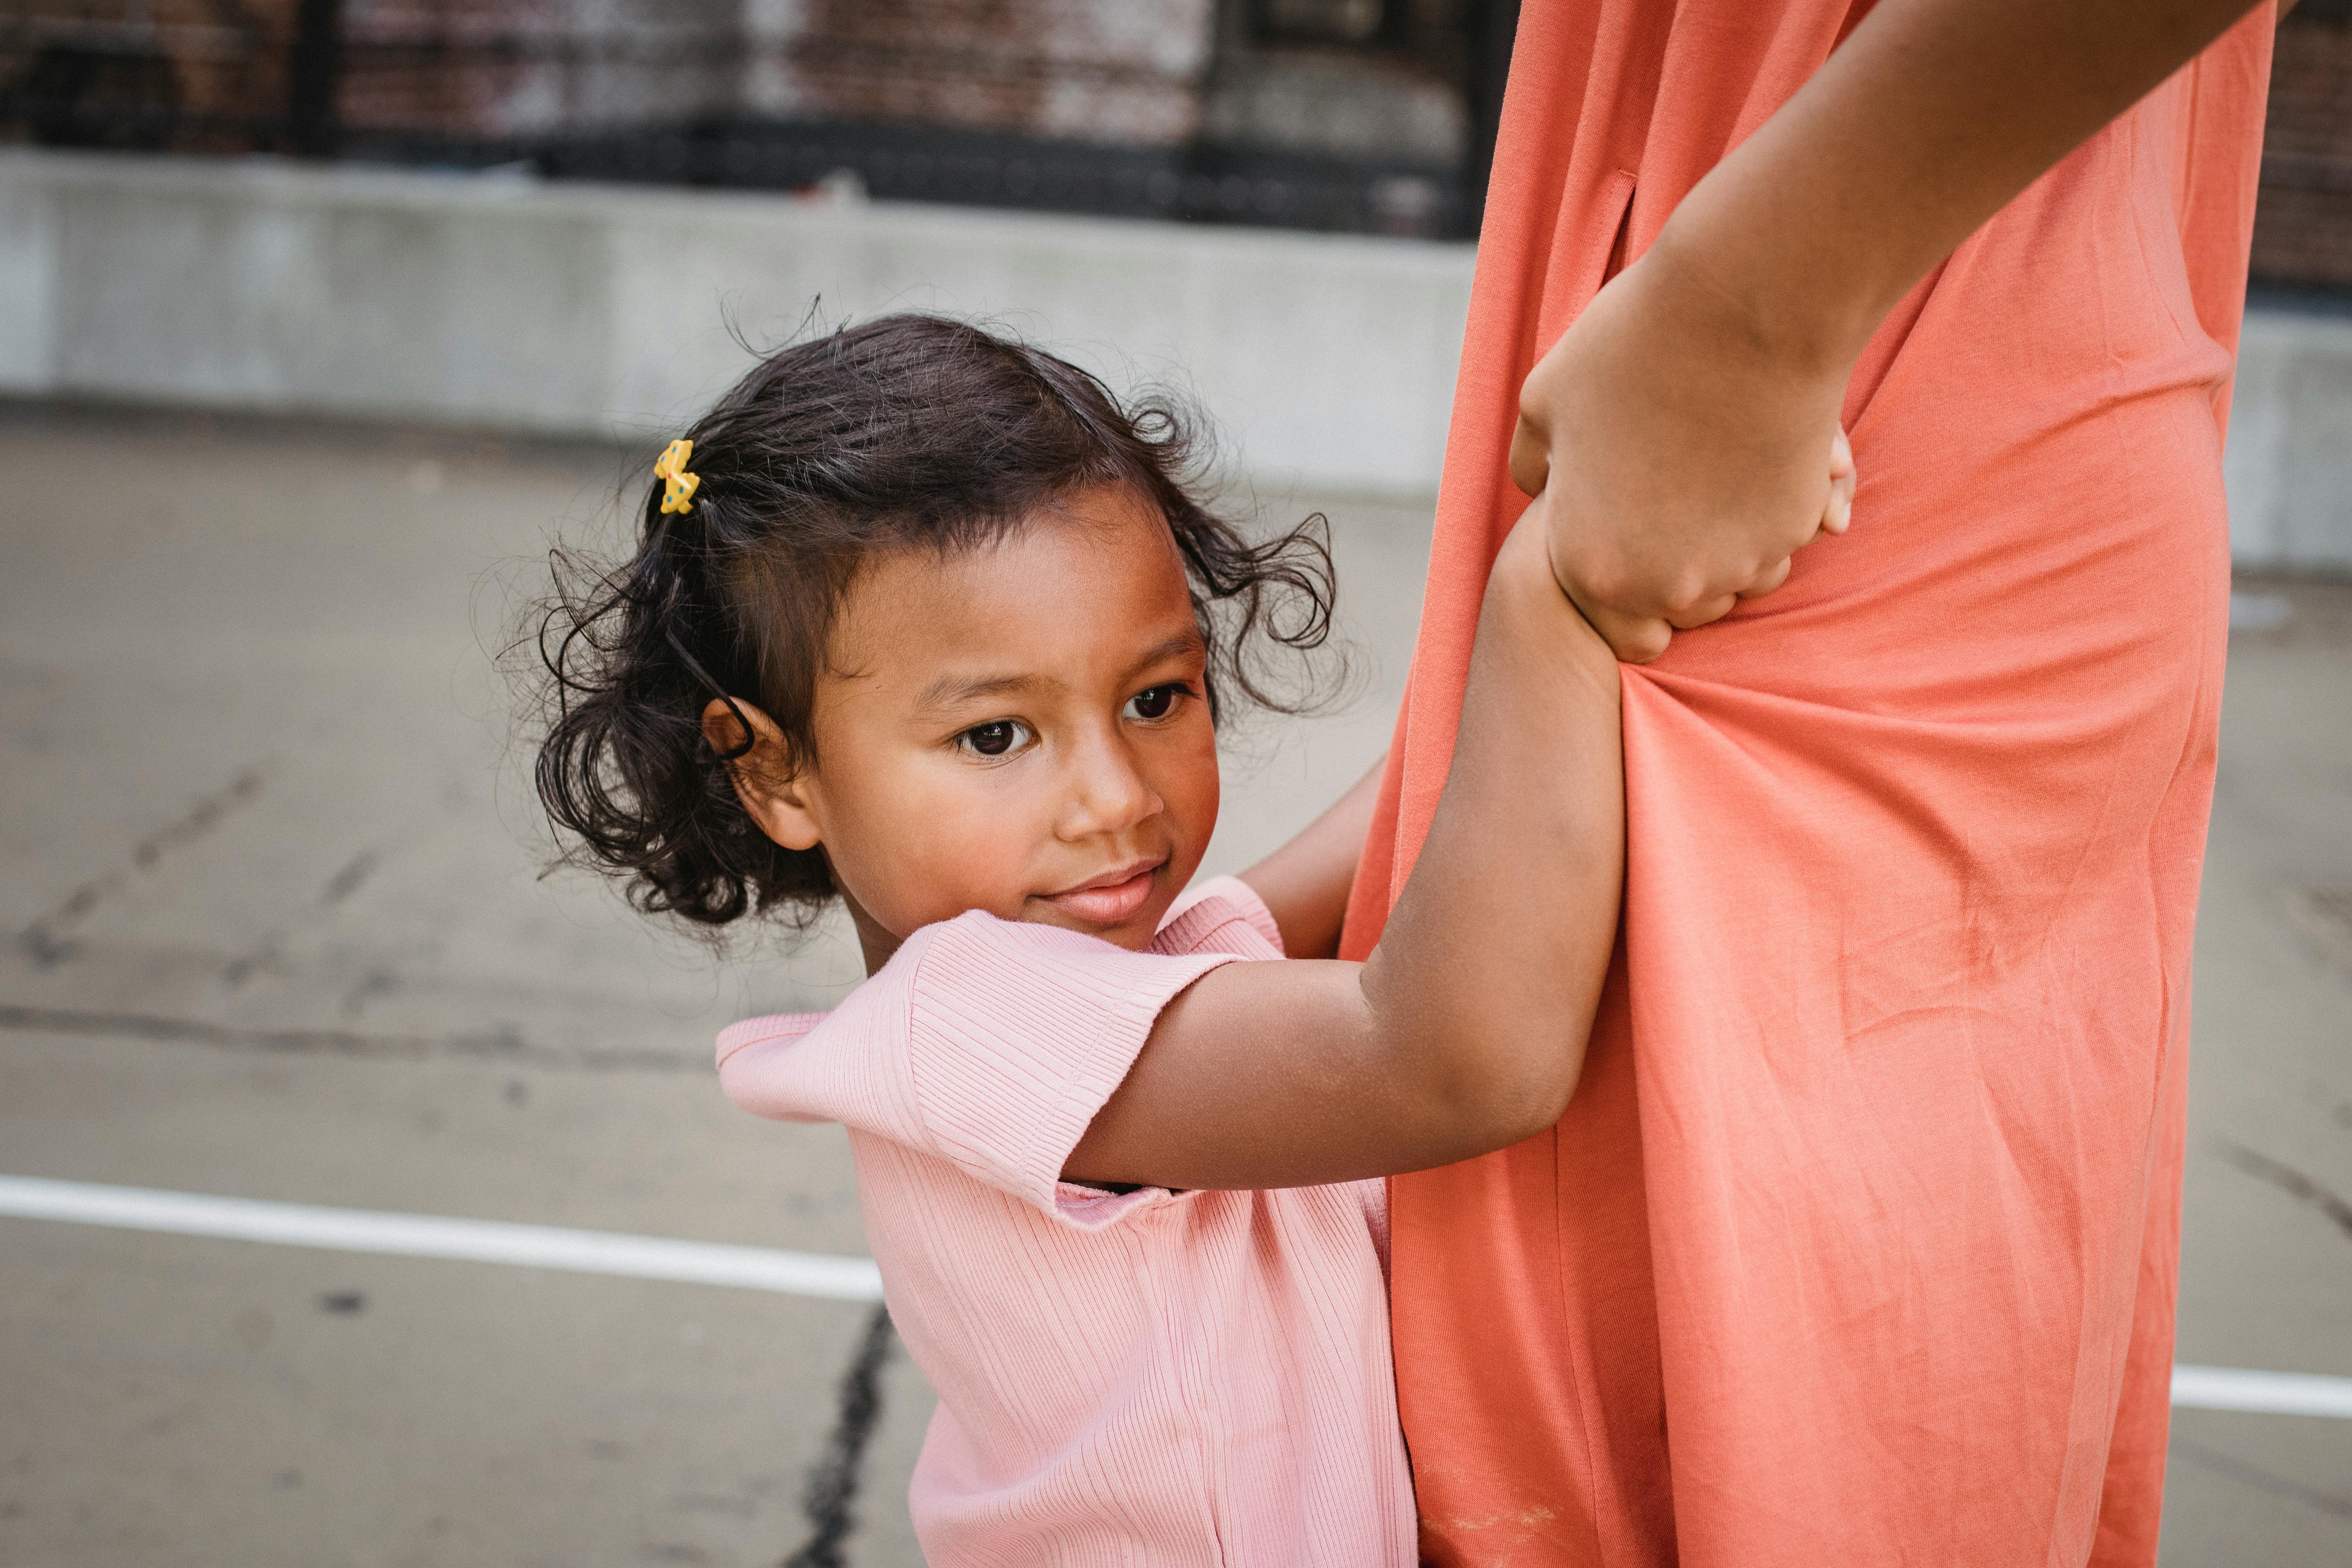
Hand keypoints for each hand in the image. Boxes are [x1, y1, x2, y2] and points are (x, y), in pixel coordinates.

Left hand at [1507, 243, 1857, 662]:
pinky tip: (1750, 451)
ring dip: (1721, 542)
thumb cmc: (1633, 345)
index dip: (1614, 574)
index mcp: (1594, 569)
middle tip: (1666, 490)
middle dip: (1668, 564)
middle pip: (1672, 605)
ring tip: (1707, 464)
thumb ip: (1534, 467)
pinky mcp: (1797, 528)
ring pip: (1731, 577)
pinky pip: (1776, 539)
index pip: (1610, 622)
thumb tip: (1545, 492)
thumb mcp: (1543, 403)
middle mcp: (1668, 585)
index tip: (1624, 529)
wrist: (1746, 303)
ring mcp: (1740, 562)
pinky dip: (1766, 510)